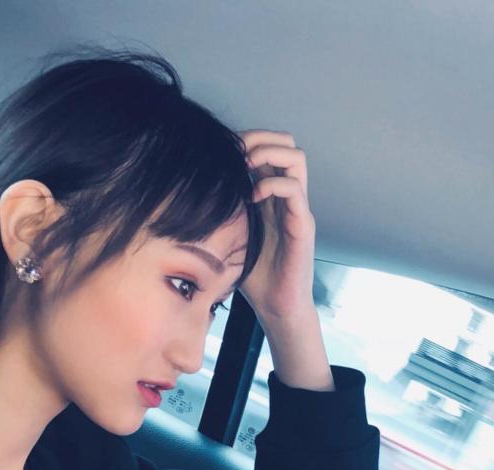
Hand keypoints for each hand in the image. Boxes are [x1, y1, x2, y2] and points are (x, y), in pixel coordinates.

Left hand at [237, 130, 316, 326]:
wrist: (276, 306)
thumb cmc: (254, 276)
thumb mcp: (231, 235)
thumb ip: (223, 212)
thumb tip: (190, 195)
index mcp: (272, 196)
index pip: (269, 148)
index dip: (248, 140)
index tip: (222, 151)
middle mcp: (289, 197)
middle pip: (287, 143)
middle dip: (259, 138)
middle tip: (236, 154)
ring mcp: (298, 209)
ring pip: (296, 158)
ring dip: (268, 154)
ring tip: (247, 169)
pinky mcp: (303, 225)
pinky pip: (294, 189)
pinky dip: (272, 184)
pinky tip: (253, 198)